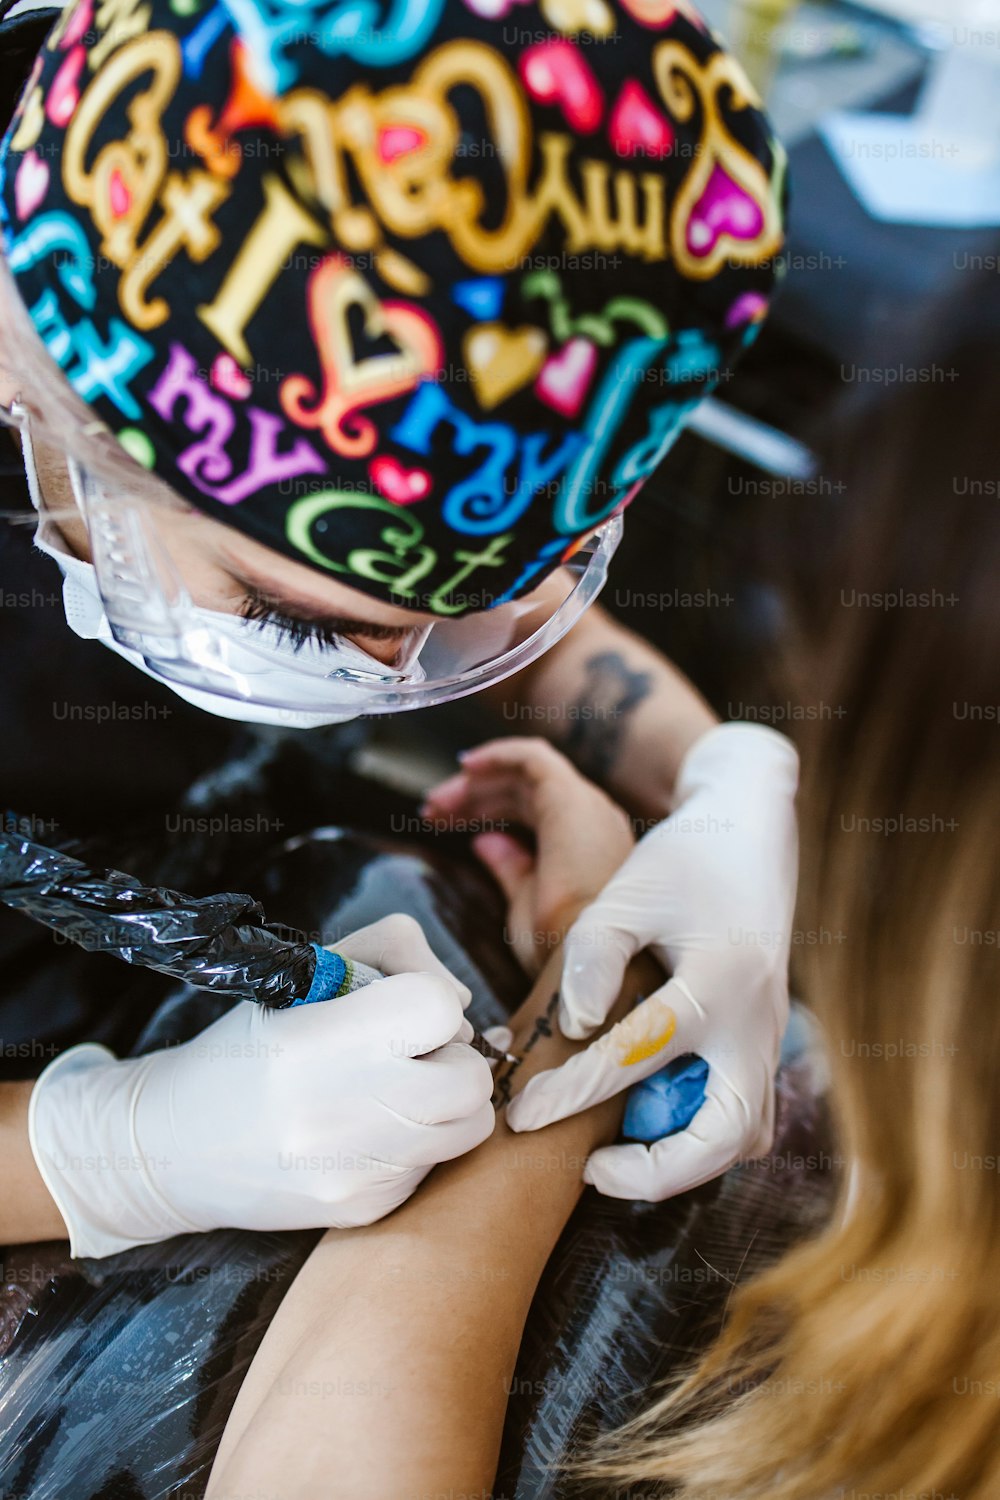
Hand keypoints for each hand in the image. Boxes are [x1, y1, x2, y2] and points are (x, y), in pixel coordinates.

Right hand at [28, 915, 495, 1255]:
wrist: (172, 1148)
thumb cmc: (243, 1051)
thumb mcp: (300, 976)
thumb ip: (389, 954)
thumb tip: (459, 1000)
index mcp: (317, 1042)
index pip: (436, 1007)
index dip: (431, 998)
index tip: (402, 1007)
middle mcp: (340, 1112)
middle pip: (470, 1076)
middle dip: (452, 1055)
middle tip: (410, 1052)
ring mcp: (357, 1171)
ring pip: (470, 1125)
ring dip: (447, 1101)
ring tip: (398, 1089)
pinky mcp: (365, 1209)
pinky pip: (434, 1165)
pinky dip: (418, 1142)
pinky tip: (368, 1129)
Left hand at [423, 737, 634, 973]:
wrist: (581, 956)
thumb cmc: (559, 946)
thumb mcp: (525, 902)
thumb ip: (509, 867)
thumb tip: (485, 841)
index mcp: (586, 845)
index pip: (532, 811)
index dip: (486, 811)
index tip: (444, 822)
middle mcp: (593, 819)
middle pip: (525, 790)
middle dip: (475, 796)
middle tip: (432, 810)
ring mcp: (585, 805)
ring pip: (525, 773)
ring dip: (478, 781)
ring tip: (437, 802)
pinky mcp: (568, 797)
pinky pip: (532, 757)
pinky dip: (498, 755)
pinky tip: (466, 766)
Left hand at [503, 725, 799, 1200]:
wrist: (750, 834)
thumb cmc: (681, 858)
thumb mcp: (628, 894)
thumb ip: (593, 957)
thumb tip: (572, 1027)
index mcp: (719, 980)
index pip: (640, 1054)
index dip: (574, 1090)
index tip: (522, 1113)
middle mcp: (755, 1022)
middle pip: (724, 1134)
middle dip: (656, 1170)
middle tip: (591, 1171)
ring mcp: (769, 1037)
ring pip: (744, 1137)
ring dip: (684, 1162)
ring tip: (616, 1159)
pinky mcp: (767, 1042)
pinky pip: (747, 1116)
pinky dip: (702, 1138)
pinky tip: (649, 1128)